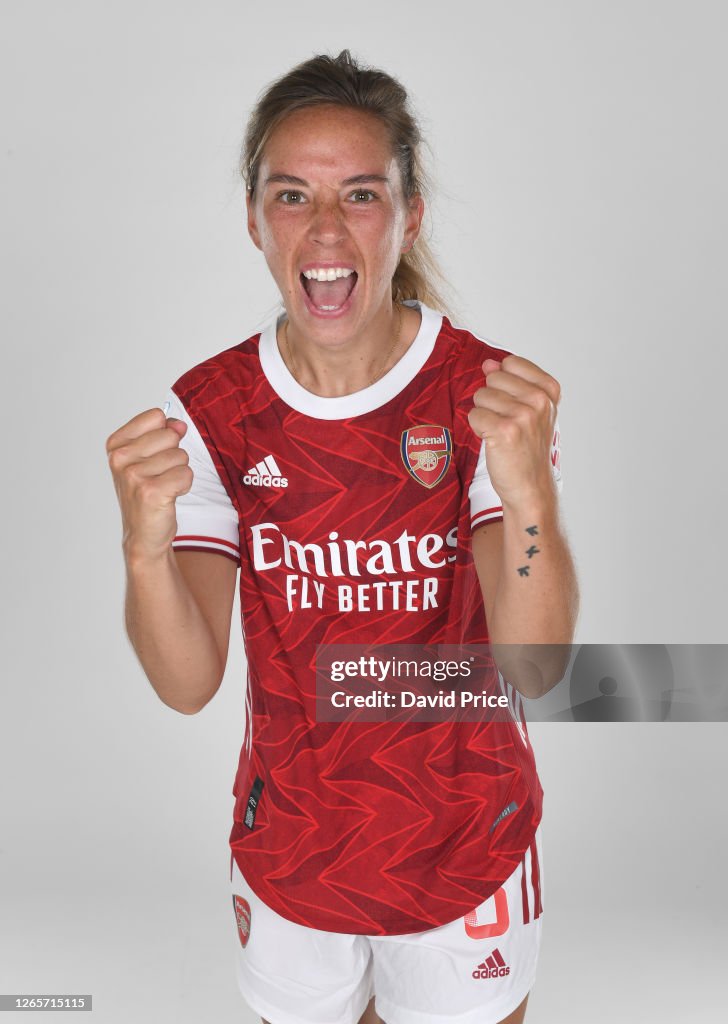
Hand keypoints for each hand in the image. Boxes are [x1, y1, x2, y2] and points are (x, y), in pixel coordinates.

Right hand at [106, 408, 192, 561]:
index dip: (165, 435)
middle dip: (174, 455)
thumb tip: (178, 425)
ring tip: (163, 487)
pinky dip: (184, 486)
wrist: (143, 534)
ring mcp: (133, 475)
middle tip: (159, 475)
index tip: (154, 456)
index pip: (156, 416)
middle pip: (171, 435)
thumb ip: (163, 434)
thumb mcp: (149, 458)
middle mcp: (120, 458)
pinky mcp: (151, 491)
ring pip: (181, 456)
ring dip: (178, 473)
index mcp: (116, 444)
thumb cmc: (146, 493)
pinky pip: (186, 474)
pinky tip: (169, 496)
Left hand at [468, 354, 560, 506]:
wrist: (530, 486)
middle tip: (506, 423)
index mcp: (549, 391)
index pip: (511, 363)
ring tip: (500, 433)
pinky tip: (493, 441)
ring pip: (481, 396)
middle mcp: (539, 400)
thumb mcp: (530, 410)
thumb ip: (511, 382)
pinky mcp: (505, 430)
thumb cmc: (527, 449)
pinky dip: (477, 429)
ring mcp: (524, 415)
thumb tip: (489, 363)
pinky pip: (474, 415)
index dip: (503, 383)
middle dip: (491, 400)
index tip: (513, 405)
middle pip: (493, 378)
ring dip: (484, 415)